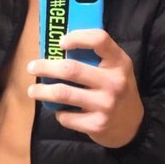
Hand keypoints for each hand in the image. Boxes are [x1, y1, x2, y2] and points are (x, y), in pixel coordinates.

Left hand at [27, 29, 143, 148]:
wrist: (133, 125)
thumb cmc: (117, 90)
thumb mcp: (116, 69)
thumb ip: (96, 57)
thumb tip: (57, 46)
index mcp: (119, 63)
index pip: (99, 40)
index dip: (77, 37)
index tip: (60, 43)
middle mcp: (114, 82)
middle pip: (71, 69)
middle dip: (45, 67)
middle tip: (32, 67)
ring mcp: (105, 105)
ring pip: (62, 94)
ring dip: (42, 91)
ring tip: (33, 91)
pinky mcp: (96, 125)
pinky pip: (66, 116)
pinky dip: (58, 112)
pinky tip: (59, 110)